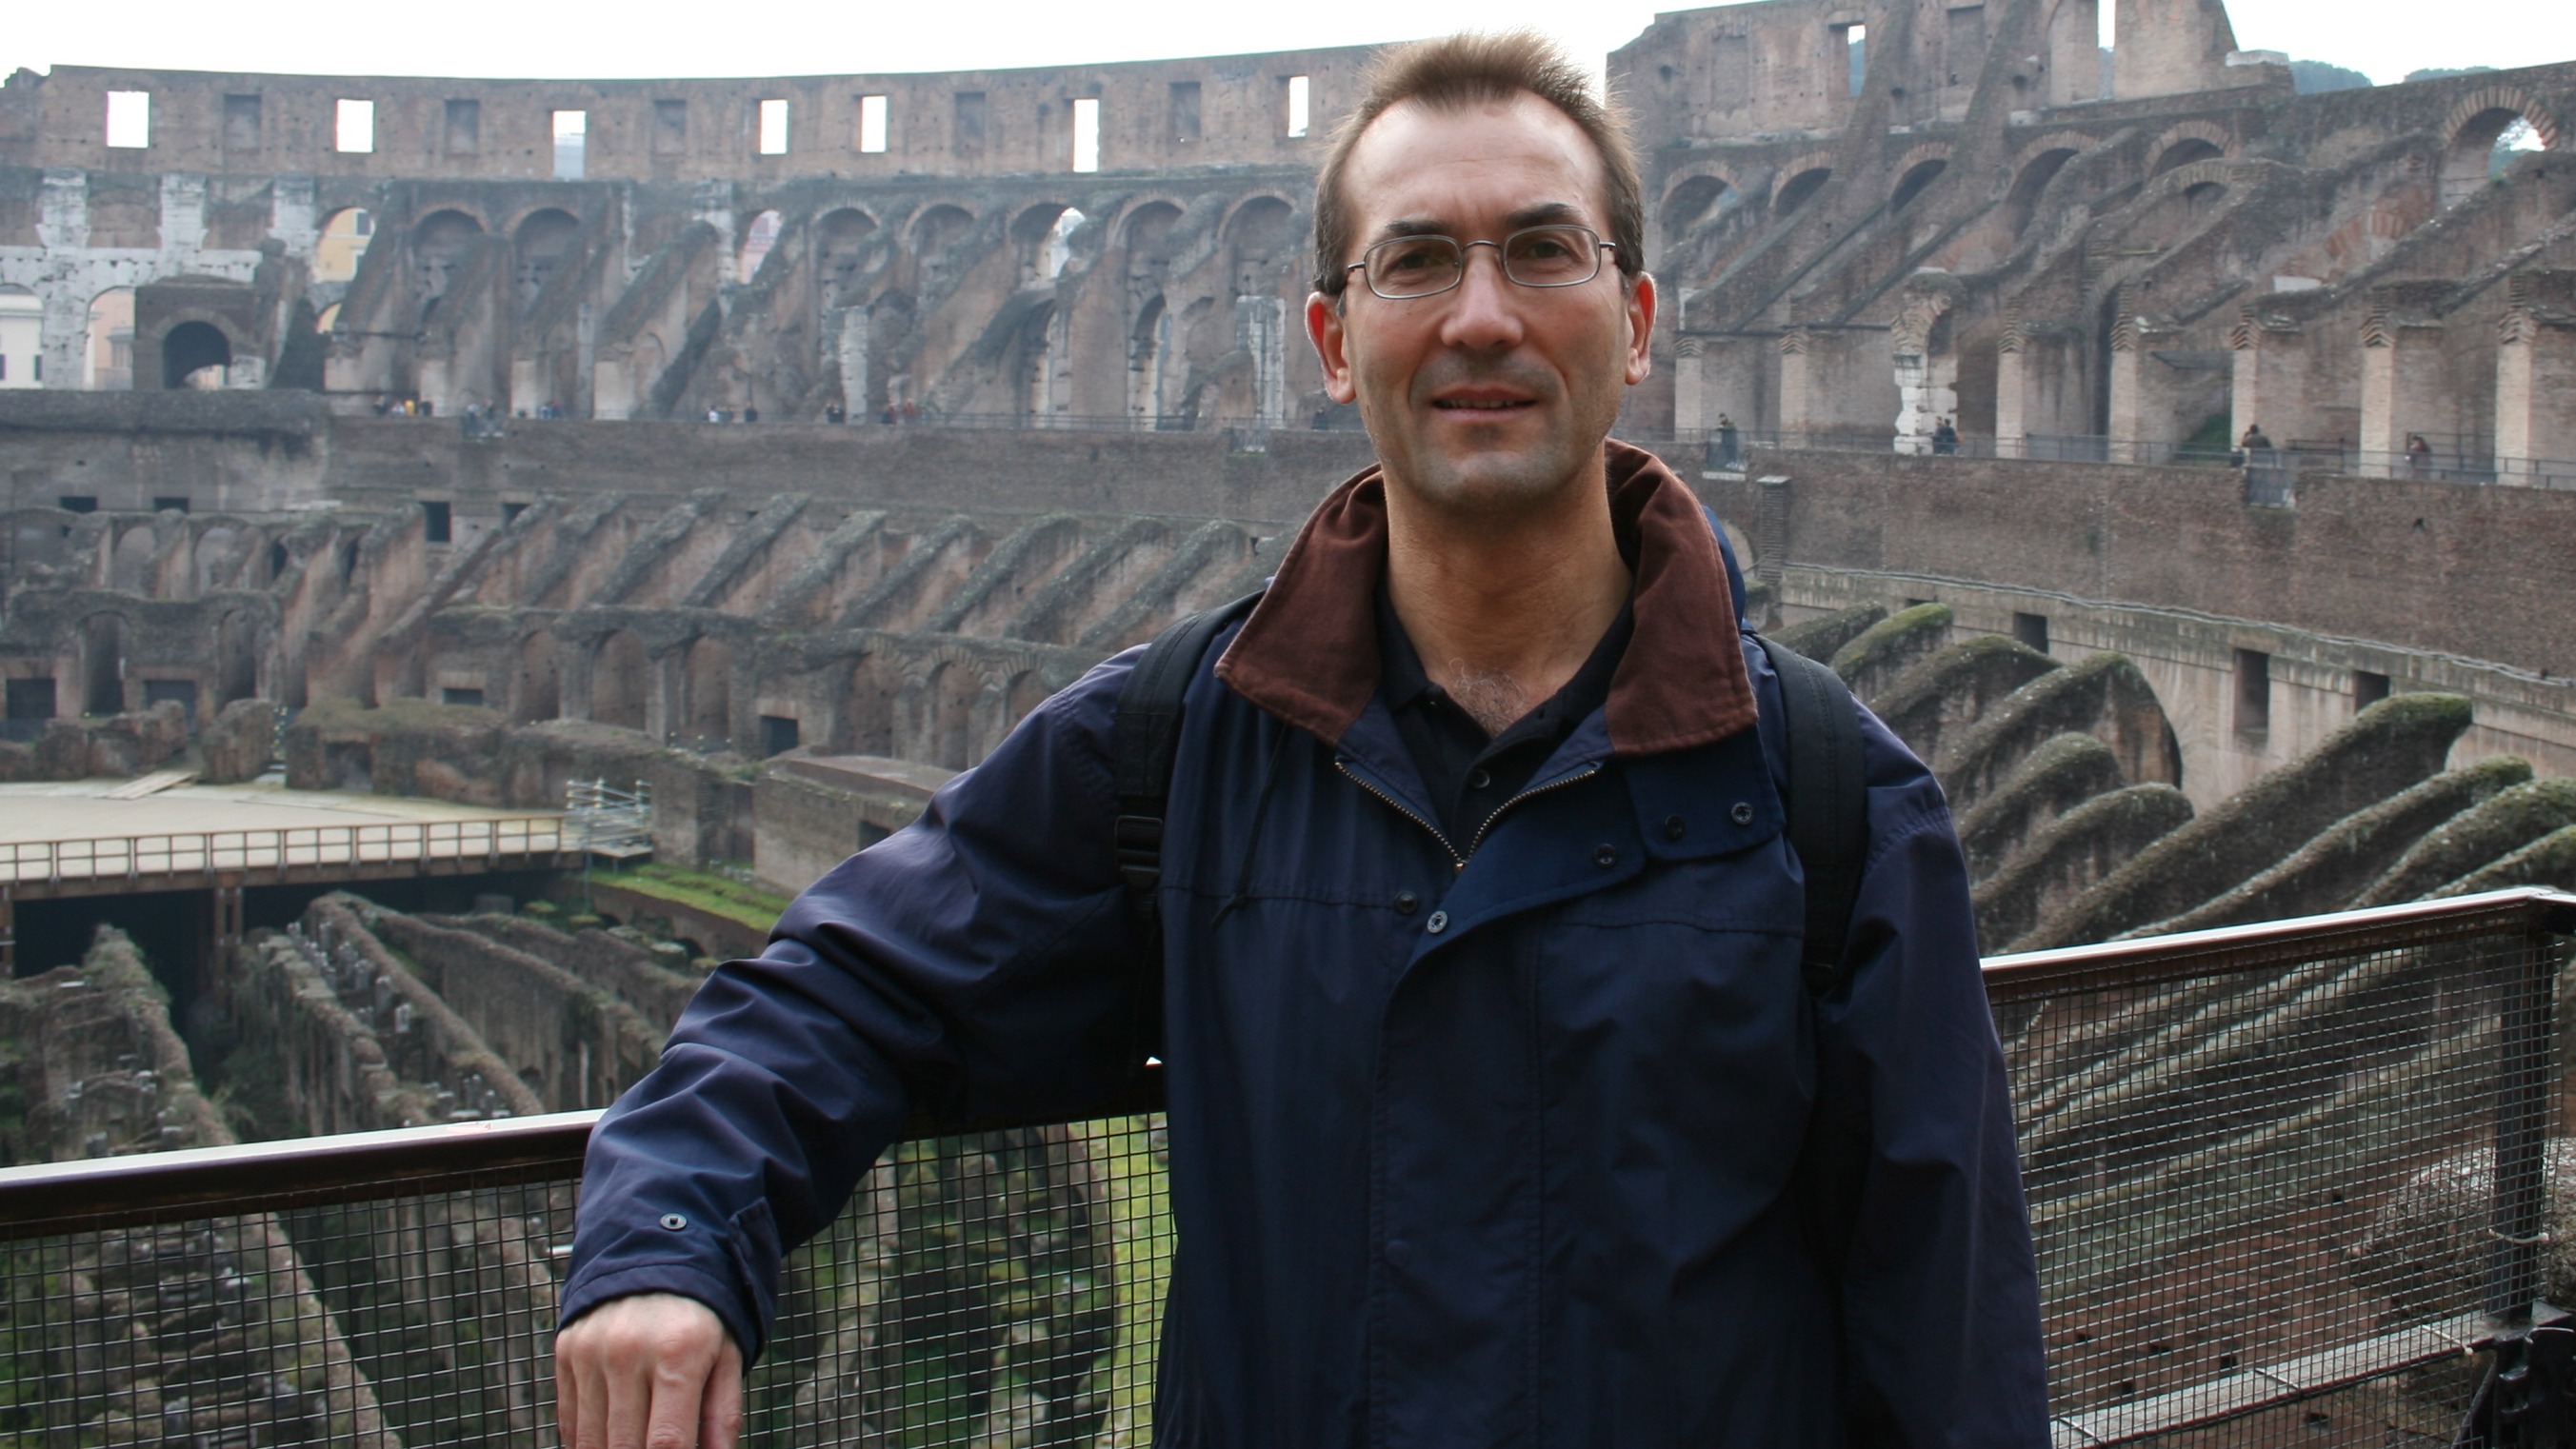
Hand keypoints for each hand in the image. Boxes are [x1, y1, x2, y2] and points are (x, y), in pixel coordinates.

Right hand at [556, 1292, 743, 1448]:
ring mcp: (591, 1352)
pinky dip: (589, 1441)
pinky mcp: (567, 1352)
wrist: (655, 1255)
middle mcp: (629, 1351)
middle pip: (626, 1446)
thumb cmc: (700, 1317)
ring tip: (637, 1441)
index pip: (667, 1442)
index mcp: (679, 1352)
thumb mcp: (726, 1357)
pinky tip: (612, 1435)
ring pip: (592, 1441)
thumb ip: (720, 1416)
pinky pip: (571, 1422)